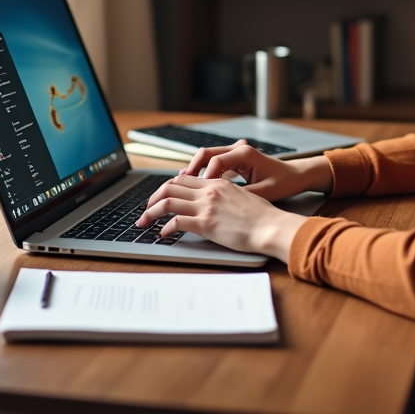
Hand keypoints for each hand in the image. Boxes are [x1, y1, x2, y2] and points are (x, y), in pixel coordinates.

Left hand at [136, 175, 305, 260]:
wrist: (271, 226)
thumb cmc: (263, 216)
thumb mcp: (245, 196)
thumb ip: (228, 194)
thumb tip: (220, 201)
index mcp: (218, 183)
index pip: (184, 179)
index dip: (168, 187)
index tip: (162, 197)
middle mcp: (209, 191)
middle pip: (170, 186)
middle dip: (153, 198)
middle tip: (146, 209)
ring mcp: (206, 206)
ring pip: (167, 202)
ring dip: (150, 212)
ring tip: (144, 223)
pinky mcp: (206, 224)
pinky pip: (176, 222)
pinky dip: (165, 228)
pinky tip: (163, 234)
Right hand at [178, 140, 332, 201]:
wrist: (297, 176)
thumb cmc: (284, 182)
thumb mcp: (264, 192)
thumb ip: (242, 195)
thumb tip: (222, 203)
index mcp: (245, 153)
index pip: (216, 161)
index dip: (205, 176)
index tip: (201, 192)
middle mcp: (238, 149)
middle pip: (206, 154)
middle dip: (191, 170)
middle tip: (179, 185)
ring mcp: (236, 154)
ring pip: (207, 158)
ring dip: (195, 171)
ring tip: (183, 186)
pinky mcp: (236, 161)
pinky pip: (214, 164)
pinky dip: (204, 173)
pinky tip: (197, 185)